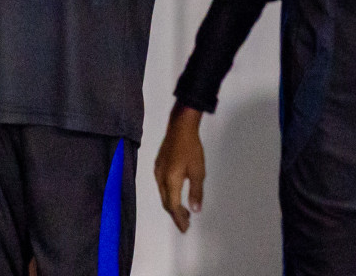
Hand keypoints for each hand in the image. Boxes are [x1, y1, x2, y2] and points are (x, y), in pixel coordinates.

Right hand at [154, 104, 205, 233]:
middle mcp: (160, 178)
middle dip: (175, 214)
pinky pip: (162, 186)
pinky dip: (169, 194)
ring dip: (172, 205)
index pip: (173, 206)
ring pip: (163, 195)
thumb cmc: (191, 148)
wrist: (180, 126)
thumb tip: (195, 210)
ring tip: (184, 211)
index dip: (179, 219)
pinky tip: (177, 194)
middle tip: (186, 223)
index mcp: (170, 181)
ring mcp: (157, 171)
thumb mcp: (198, 171)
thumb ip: (196, 192)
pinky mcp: (158, 166)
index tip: (185, 228)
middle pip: (166, 202)